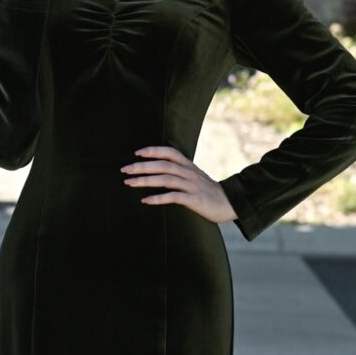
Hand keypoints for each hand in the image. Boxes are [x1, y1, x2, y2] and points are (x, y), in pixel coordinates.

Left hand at [119, 145, 237, 224]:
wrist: (230, 203)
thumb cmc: (208, 191)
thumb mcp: (195, 177)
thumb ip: (180, 172)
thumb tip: (160, 169)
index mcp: (188, 165)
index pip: (169, 152)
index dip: (153, 150)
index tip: (137, 153)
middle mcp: (189, 173)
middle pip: (163, 165)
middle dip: (142, 166)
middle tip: (125, 169)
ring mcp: (191, 185)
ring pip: (165, 179)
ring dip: (145, 181)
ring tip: (129, 183)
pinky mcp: (194, 199)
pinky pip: (173, 197)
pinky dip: (158, 198)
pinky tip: (146, 200)